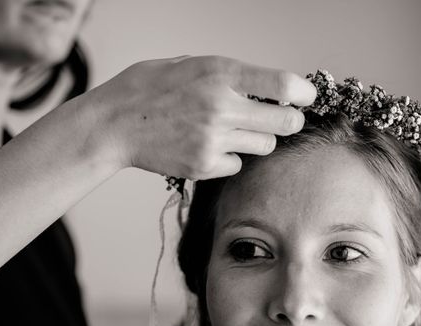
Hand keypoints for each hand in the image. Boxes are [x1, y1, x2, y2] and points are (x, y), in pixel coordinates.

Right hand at [79, 55, 315, 178]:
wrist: (113, 124)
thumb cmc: (147, 88)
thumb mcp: (190, 64)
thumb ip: (229, 75)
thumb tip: (265, 86)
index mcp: (220, 73)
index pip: (283, 84)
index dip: (304, 93)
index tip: (306, 97)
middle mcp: (221, 106)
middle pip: (284, 122)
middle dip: (290, 120)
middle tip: (284, 119)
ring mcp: (212, 139)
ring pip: (264, 146)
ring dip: (258, 139)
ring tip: (234, 131)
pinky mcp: (203, 165)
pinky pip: (236, 165)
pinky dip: (230, 158)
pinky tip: (209, 147)